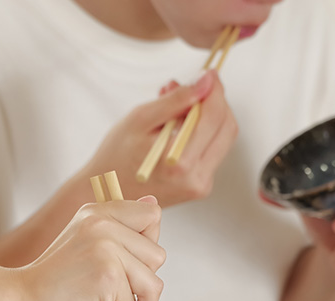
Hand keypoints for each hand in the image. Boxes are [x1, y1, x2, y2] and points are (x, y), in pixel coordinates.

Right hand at [19, 197, 164, 300]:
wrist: (23, 299)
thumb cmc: (54, 279)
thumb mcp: (85, 241)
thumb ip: (119, 226)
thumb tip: (153, 200)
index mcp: (99, 212)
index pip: (152, 214)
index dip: (150, 243)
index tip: (136, 265)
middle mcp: (103, 224)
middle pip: (157, 254)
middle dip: (146, 283)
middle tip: (126, 300)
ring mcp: (106, 248)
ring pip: (152, 283)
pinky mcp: (107, 275)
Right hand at [83, 70, 237, 206]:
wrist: (108, 195)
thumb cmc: (116, 155)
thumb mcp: (141, 119)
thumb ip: (176, 100)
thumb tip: (207, 81)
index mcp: (180, 163)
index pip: (215, 116)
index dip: (215, 90)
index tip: (208, 72)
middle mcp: (196, 178)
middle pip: (227, 127)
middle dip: (214, 102)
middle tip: (191, 87)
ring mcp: (201, 186)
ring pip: (223, 138)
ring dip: (209, 116)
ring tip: (177, 106)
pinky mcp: (201, 187)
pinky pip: (213, 151)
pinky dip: (203, 132)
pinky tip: (179, 126)